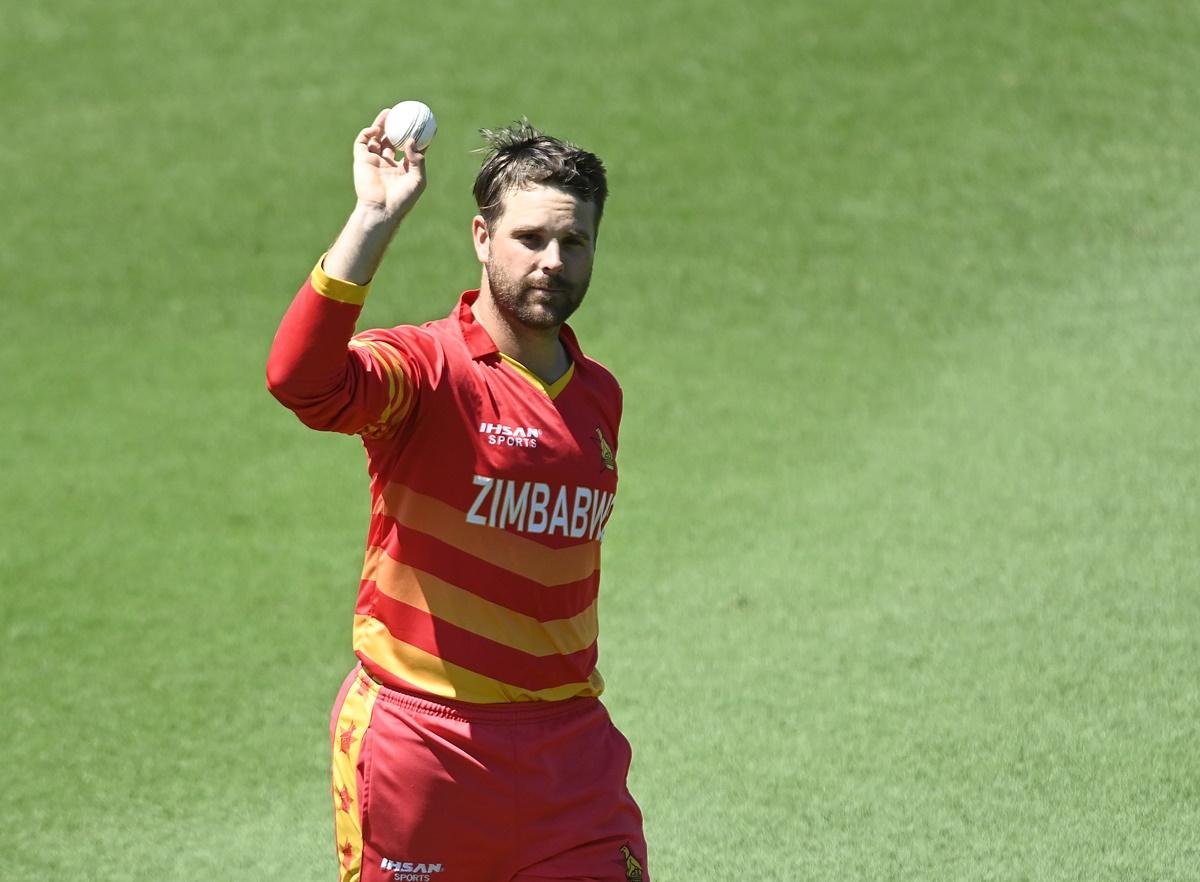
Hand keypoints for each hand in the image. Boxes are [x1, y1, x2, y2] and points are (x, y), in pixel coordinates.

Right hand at [351, 107, 427, 221]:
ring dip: (381, 124)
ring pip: (377, 138)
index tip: (423, 124)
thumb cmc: (402, 198)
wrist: (381, 209)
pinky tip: (376, 128)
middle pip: (392, 140)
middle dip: (397, 126)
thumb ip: (418, 160)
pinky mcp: (361, 160)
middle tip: (403, 113)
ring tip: (389, 112)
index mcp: (402, 169)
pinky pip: (363, 142)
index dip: (416, 136)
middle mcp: (388, 163)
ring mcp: (374, 161)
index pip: (410, 148)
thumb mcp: (418, 180)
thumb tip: (412, 140)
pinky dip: (368, 133)